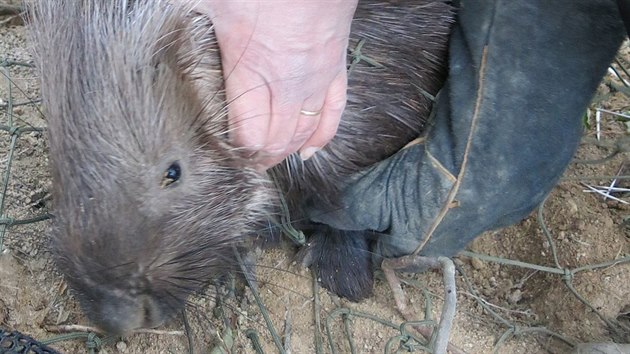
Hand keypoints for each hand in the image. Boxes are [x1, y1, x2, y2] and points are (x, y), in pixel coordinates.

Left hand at [192, 0, 357, 169]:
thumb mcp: (214, 6)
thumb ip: (194, 33)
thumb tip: (167, 40)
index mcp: (252, 70)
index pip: (248, 135)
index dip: (237, 153)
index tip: (226, 157)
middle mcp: (286, 85)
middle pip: (276, 142)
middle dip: (259, 159)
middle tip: (246, 162)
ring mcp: (315, 81)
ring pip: (303, 134)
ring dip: (285, 151)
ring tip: (270, 157)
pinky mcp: (335, 72)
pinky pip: (333, 116)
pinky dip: (321, 138)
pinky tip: (309, 150)